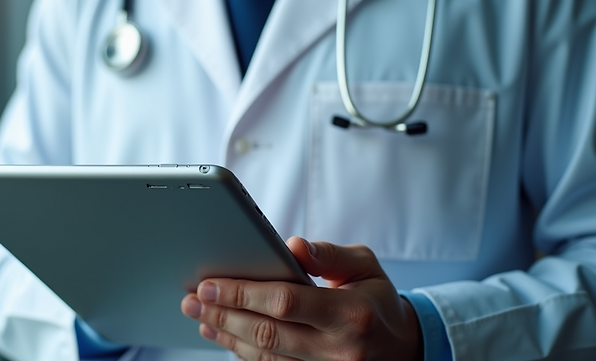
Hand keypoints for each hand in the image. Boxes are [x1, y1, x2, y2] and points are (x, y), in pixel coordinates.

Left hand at [180, 238, 421, 360]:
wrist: (403, 348)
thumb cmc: (376, 299)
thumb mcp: (365, 266)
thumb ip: (329, 254)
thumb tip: (293, 245)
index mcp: (350, 313)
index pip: (286, 302)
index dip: (243, 293)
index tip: (210, 283)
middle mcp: (336, 349)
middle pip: (267, 333)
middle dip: (223, 314)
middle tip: (192, 299)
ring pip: (264, 356)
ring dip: (226, 335)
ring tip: (198, 315)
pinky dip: (242, 352)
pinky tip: (222, 335)